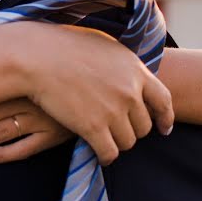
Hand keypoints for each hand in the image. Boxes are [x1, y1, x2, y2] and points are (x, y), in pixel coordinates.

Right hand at [12, 22, 173, 164]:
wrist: (37, 56)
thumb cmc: (63, 45)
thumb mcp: (104, 44)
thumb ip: (122, 63)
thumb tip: (130, 72)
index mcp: (134, 69)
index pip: (163, 100)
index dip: (165, 118)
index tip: (163, 128)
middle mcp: (129, 91)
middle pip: (144, 125)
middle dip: (132, 130)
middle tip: (118, 130)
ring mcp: (112, 111)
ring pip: (128, 141)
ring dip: (117, 143)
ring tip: (105, 139)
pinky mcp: (93, 127)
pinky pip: (110, 152)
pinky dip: (106, 156)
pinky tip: (98, 152)